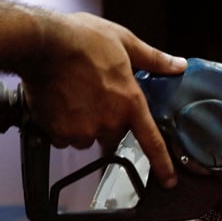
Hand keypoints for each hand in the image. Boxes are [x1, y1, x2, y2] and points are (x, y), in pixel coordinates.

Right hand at [19, 12, 186, 187]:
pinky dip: (62, 126)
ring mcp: (83, 130)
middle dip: (106, 120)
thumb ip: (154, 59)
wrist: (43, 42)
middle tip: (94, 94)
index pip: (151, 142)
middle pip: (112, 135)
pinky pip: (63, 138)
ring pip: (86, 137)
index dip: (163, 165)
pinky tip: (59, 103)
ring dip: (83, 124)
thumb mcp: (125, 41)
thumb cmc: (83, 38)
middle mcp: (109, 122)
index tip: (169, 181)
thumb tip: (178, 65)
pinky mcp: (59, 132)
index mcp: (130, 103)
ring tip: (74, 95)